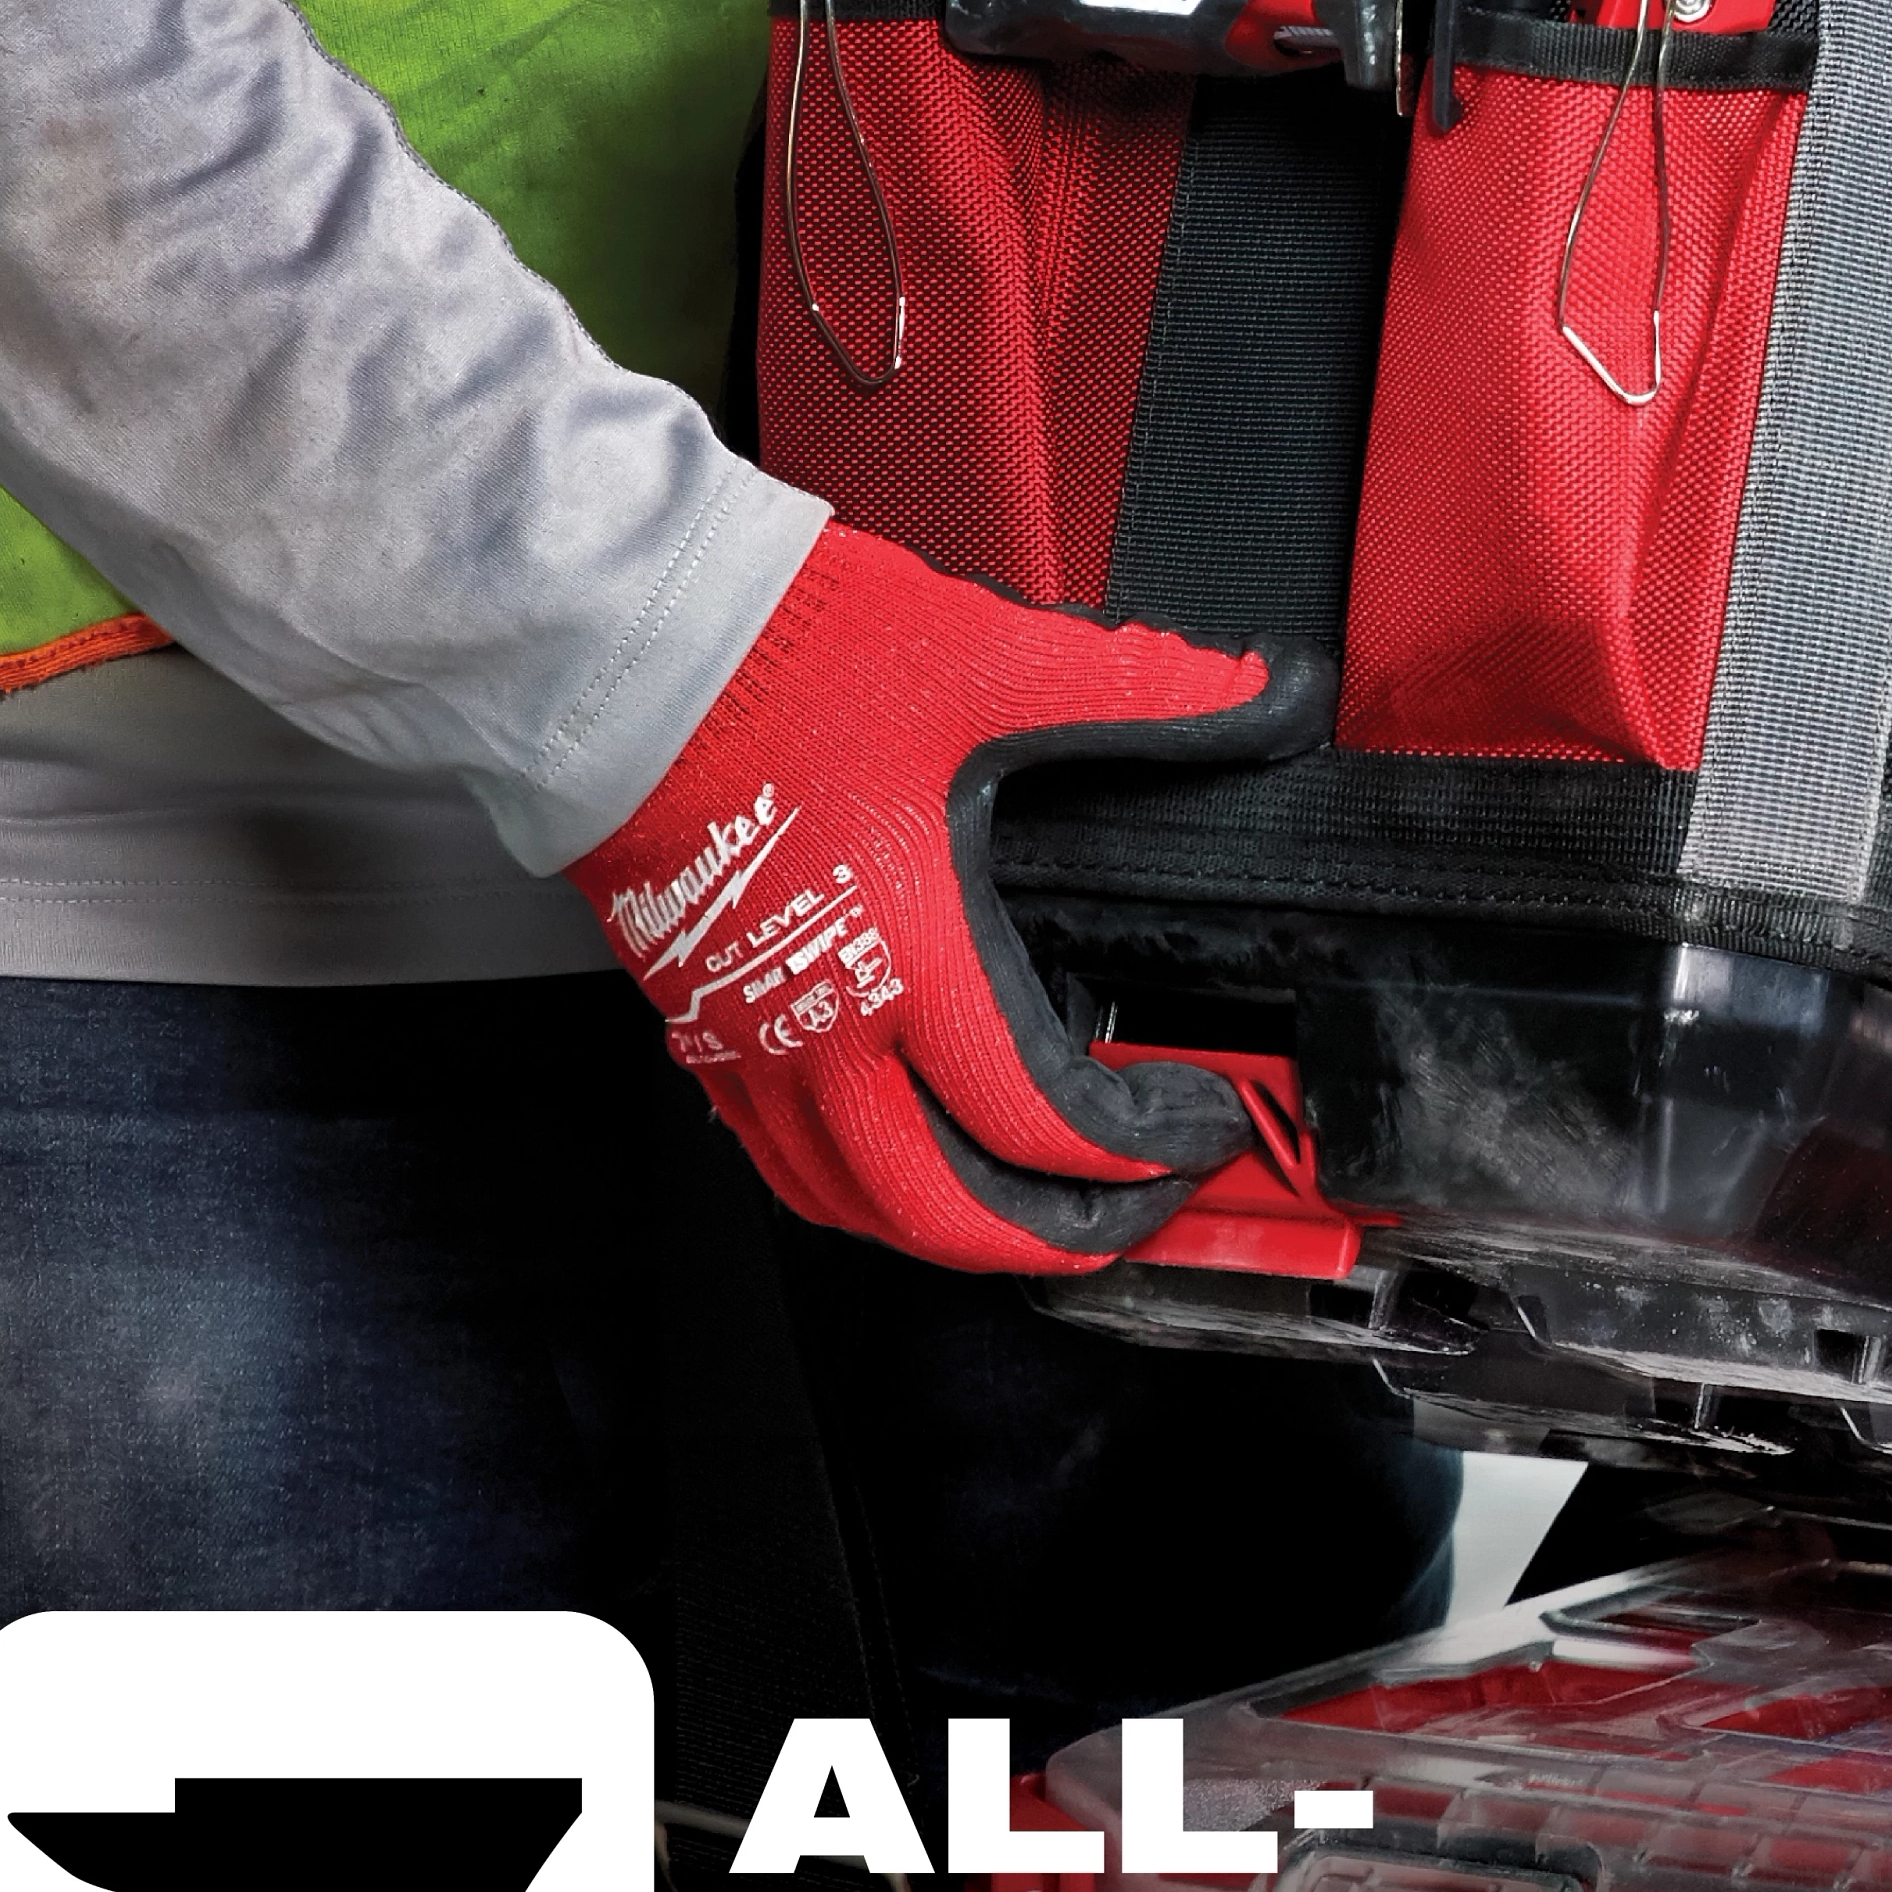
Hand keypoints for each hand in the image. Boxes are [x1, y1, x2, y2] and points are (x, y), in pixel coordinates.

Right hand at [581, 522, 1323, 1271]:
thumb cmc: (785, 662)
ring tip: (1030, 1211)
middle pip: (944, 1215)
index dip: (1140, 1151)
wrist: (628, 653)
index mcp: (911, 960)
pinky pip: (780, 1162)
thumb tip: (1262, 695)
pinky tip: (897, 1157)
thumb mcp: (997, 665)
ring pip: (851, 1209)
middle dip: (1054, 1238)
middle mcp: (824, 1029)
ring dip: (952, 1233)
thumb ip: (1148, 692)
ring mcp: (748, 1042)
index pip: (1040, 1123)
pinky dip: (856, 1191)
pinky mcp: (696, 1024)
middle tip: (1130, 1213)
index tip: (1196, 1129)